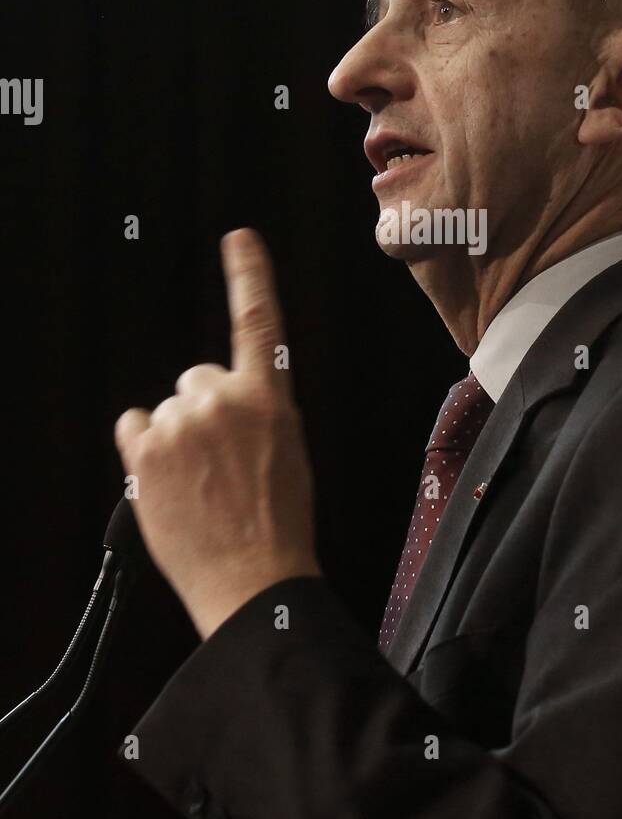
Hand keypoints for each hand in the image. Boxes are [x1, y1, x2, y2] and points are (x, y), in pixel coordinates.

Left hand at [115, 228, 320, 639]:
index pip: (259, 321)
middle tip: (217, 462)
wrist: (254, 577)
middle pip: (197, 378)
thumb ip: (260, 413)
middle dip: (203, 411)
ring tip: (197, 484)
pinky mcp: (146, 449)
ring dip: (175, 439)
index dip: (249, 275)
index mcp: (270, 398)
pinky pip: (135, 427)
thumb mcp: (289, 454)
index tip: (239, 241)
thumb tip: (232, 404)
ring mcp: (182, 422)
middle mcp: (224, 400)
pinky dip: (144, 451)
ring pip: (167, 408)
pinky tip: (168, 482)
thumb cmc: (277, 525)